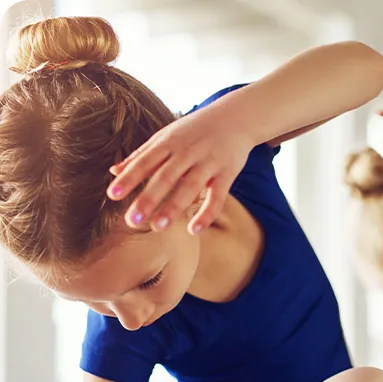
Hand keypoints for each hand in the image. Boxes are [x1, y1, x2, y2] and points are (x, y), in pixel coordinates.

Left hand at [108, 106, 253, 234]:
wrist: (235, 117)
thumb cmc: (195, 130)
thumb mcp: (166, 136)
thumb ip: (141, 155)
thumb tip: (113, 171)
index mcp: (169, 142)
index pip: (145, 161)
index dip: (129, 178)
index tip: (112, 195)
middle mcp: (187, 152)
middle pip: (165, 177)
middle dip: (148, 198)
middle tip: (132, 220)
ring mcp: (208, 163)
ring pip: (190, 187)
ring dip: (173, 207)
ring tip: (158, 227)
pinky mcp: (227, 174)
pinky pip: (217, 197)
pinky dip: (207, 213)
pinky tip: (194, 229)